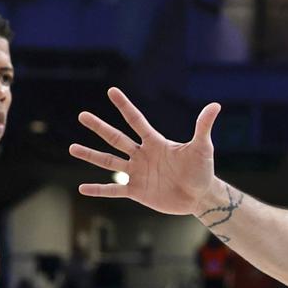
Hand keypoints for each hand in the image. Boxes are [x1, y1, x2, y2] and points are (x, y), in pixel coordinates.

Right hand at [70, 88, 224, 214]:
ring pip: (109, 162)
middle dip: (100, 127)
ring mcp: (138, 173)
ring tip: (72, 148)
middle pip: (116, 138)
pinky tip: (82, 188)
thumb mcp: (203, 148)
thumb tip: (215, 105)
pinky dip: (99, 190)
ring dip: (91, 155)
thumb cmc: (203, 170)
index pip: (136, 121)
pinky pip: (114, 190)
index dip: (125, 107)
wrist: (201, 196)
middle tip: (82, 115)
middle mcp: (142, 155)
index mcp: (155, 142)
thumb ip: (203, 126)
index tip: (111, 91)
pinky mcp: (138, 191)